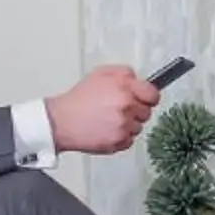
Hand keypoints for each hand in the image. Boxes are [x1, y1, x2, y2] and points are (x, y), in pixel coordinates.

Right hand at [46, 65, 160, 155]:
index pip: (153, 95)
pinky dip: (120, 137)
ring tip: (109, 120)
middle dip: (135, 111)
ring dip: (127, 125)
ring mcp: (124, 126)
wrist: (61, 121)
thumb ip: (124, 73)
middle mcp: (127, 107)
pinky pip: (129, 140)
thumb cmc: (79, 99)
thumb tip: (138, 79)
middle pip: (146, 113)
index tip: (143, 99)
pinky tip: (106, 130)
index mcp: (124, 88)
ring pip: (138, 128)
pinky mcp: (118, 142)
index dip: (148, 97)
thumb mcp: (101, 74)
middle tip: (118, 109)